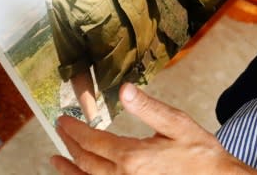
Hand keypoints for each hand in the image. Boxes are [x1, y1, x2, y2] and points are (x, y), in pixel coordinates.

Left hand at [51, 84, 256, 174]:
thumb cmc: (199, 153)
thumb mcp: (176, 123)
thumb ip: (148, 108)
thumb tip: (126, 89)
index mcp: (132, 157)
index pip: (93, 141)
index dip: (75, 130)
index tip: (63, 120)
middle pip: (86, 162)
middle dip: (70, 146)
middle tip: (61, 132)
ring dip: (70, 170)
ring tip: (56, 162)